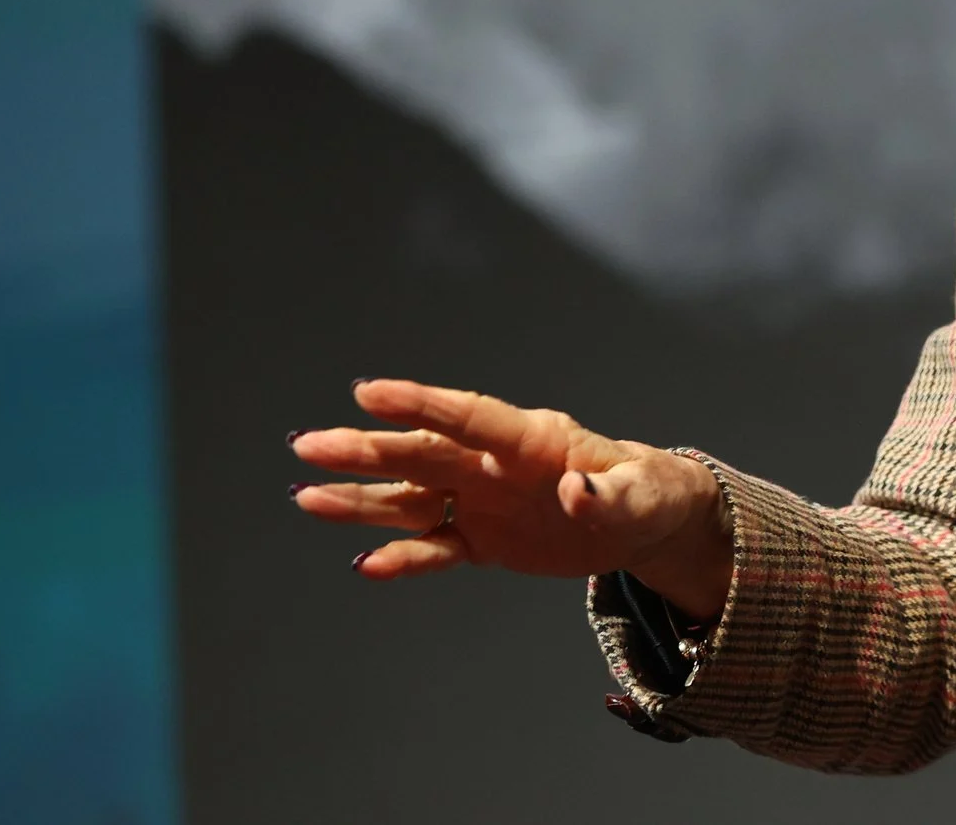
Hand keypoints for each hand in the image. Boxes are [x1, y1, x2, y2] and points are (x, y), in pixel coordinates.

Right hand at [288, 379, 732, 618]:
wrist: (644, 520)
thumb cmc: (648, 493)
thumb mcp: (643, 495)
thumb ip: (608, 494)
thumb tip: (575, 491)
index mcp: (533, 440)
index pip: (468, 416)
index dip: (419, 403)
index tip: (367, 391)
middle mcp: (494, 465)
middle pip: (422, 454)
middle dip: (366, 450)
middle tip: (309, 446)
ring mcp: (483, 501)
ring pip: (413, 499)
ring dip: (362, 499)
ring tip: (307, 497)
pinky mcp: (484, 539)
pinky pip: (436, 547)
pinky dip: (403, 558)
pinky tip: (366, 564)